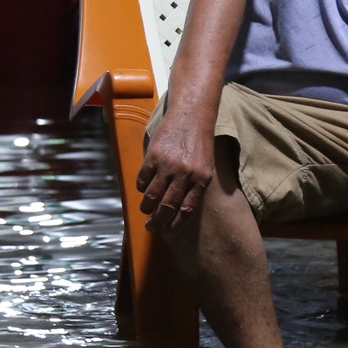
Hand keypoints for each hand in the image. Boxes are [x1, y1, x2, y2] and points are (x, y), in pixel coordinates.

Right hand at [136, 107, 215, 230]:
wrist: (192, 116)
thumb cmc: (200, 144)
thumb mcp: (206, 167)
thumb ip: (196, 188)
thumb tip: (180, 211)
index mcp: (201, 180)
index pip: (186, 210)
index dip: (175, 224)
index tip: (168, 231)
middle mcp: (184, 175)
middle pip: (167, 207)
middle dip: (158, 221)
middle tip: (152, 227)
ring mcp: (167, 166)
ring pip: (152, 196)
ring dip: (147, 207)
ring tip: (146, 210)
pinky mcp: (153, 156)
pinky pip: (143, 179)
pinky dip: (141, 188)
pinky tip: (143, 189)